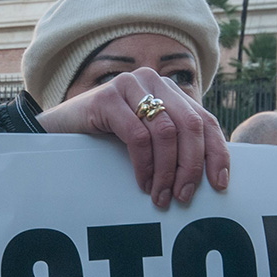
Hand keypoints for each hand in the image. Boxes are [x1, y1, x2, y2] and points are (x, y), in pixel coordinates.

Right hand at [34, 68, 229, 208]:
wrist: (57, 128)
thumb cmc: (103, 137)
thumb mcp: (145, 136)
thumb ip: (171, 142)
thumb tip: (205, 174)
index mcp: (168, 89)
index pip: (204, 120)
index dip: (216, 152)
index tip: (218, 183)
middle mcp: (153, 81)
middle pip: (190, 125)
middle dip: (190, 166)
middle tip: (183, 195)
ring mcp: (130, 85)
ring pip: (166, 133)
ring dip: (166, 171)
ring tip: (160, 195)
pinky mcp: (108, 97)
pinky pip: (138, 137)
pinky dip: (144, 165)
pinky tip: (142, 182)